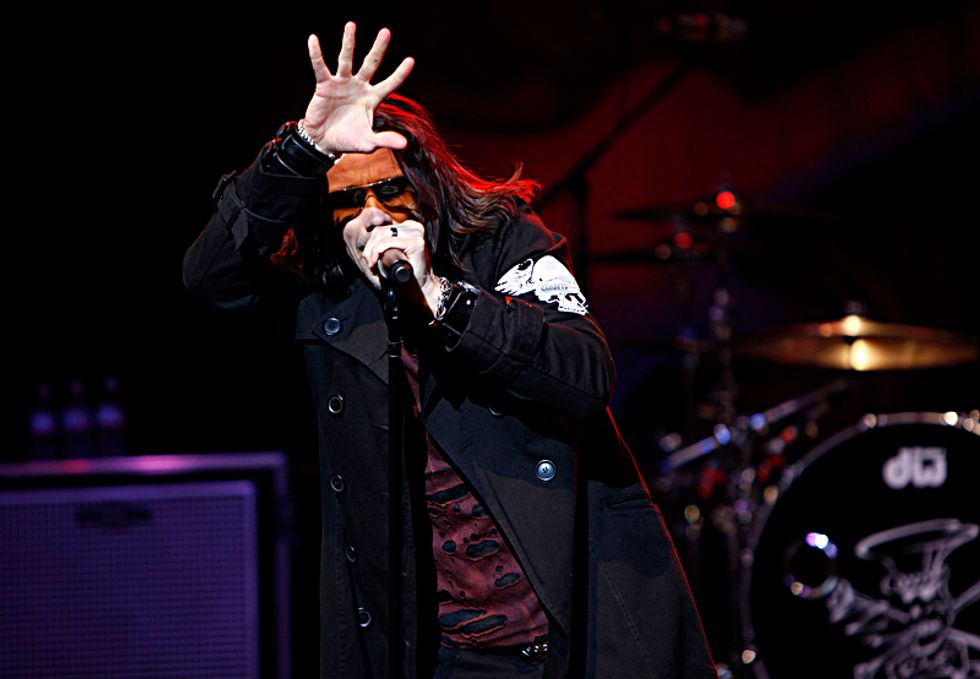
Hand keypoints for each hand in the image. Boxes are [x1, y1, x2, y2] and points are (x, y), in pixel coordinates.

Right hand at [302, 22, 413, 154]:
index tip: (411, 60)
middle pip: (372, 64)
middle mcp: (359, 87)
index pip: (390, 83)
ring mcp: (342, 84)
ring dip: (349, 43)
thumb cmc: (348, 141)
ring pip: (346, 59)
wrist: (324, 142)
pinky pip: (321, 67)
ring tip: (351, 25)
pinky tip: (314, 39)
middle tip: (386, 31)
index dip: (400, 73)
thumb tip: (404, 144)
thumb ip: (385, 140)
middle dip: (378, 48)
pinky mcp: (325, 85)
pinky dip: (316, 54)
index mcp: (372, 99)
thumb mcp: (368, 142)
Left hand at [342, 209, 439, 305]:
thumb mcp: (393, 253)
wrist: (421, 289)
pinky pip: (388, 243)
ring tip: (371, 263)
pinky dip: (377, 252)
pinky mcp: (416, 242)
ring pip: (382, 235)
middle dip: (369, 247)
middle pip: (380, 230)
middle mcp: (414, 227)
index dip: (370, 242)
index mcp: (409, 227)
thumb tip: (365, 233)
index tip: (367, 257)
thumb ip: (385, 242)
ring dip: (371, 251)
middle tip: (368, 262)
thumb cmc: (405, 274)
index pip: (382, 227)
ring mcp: (416, 233)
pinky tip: (374, 263)